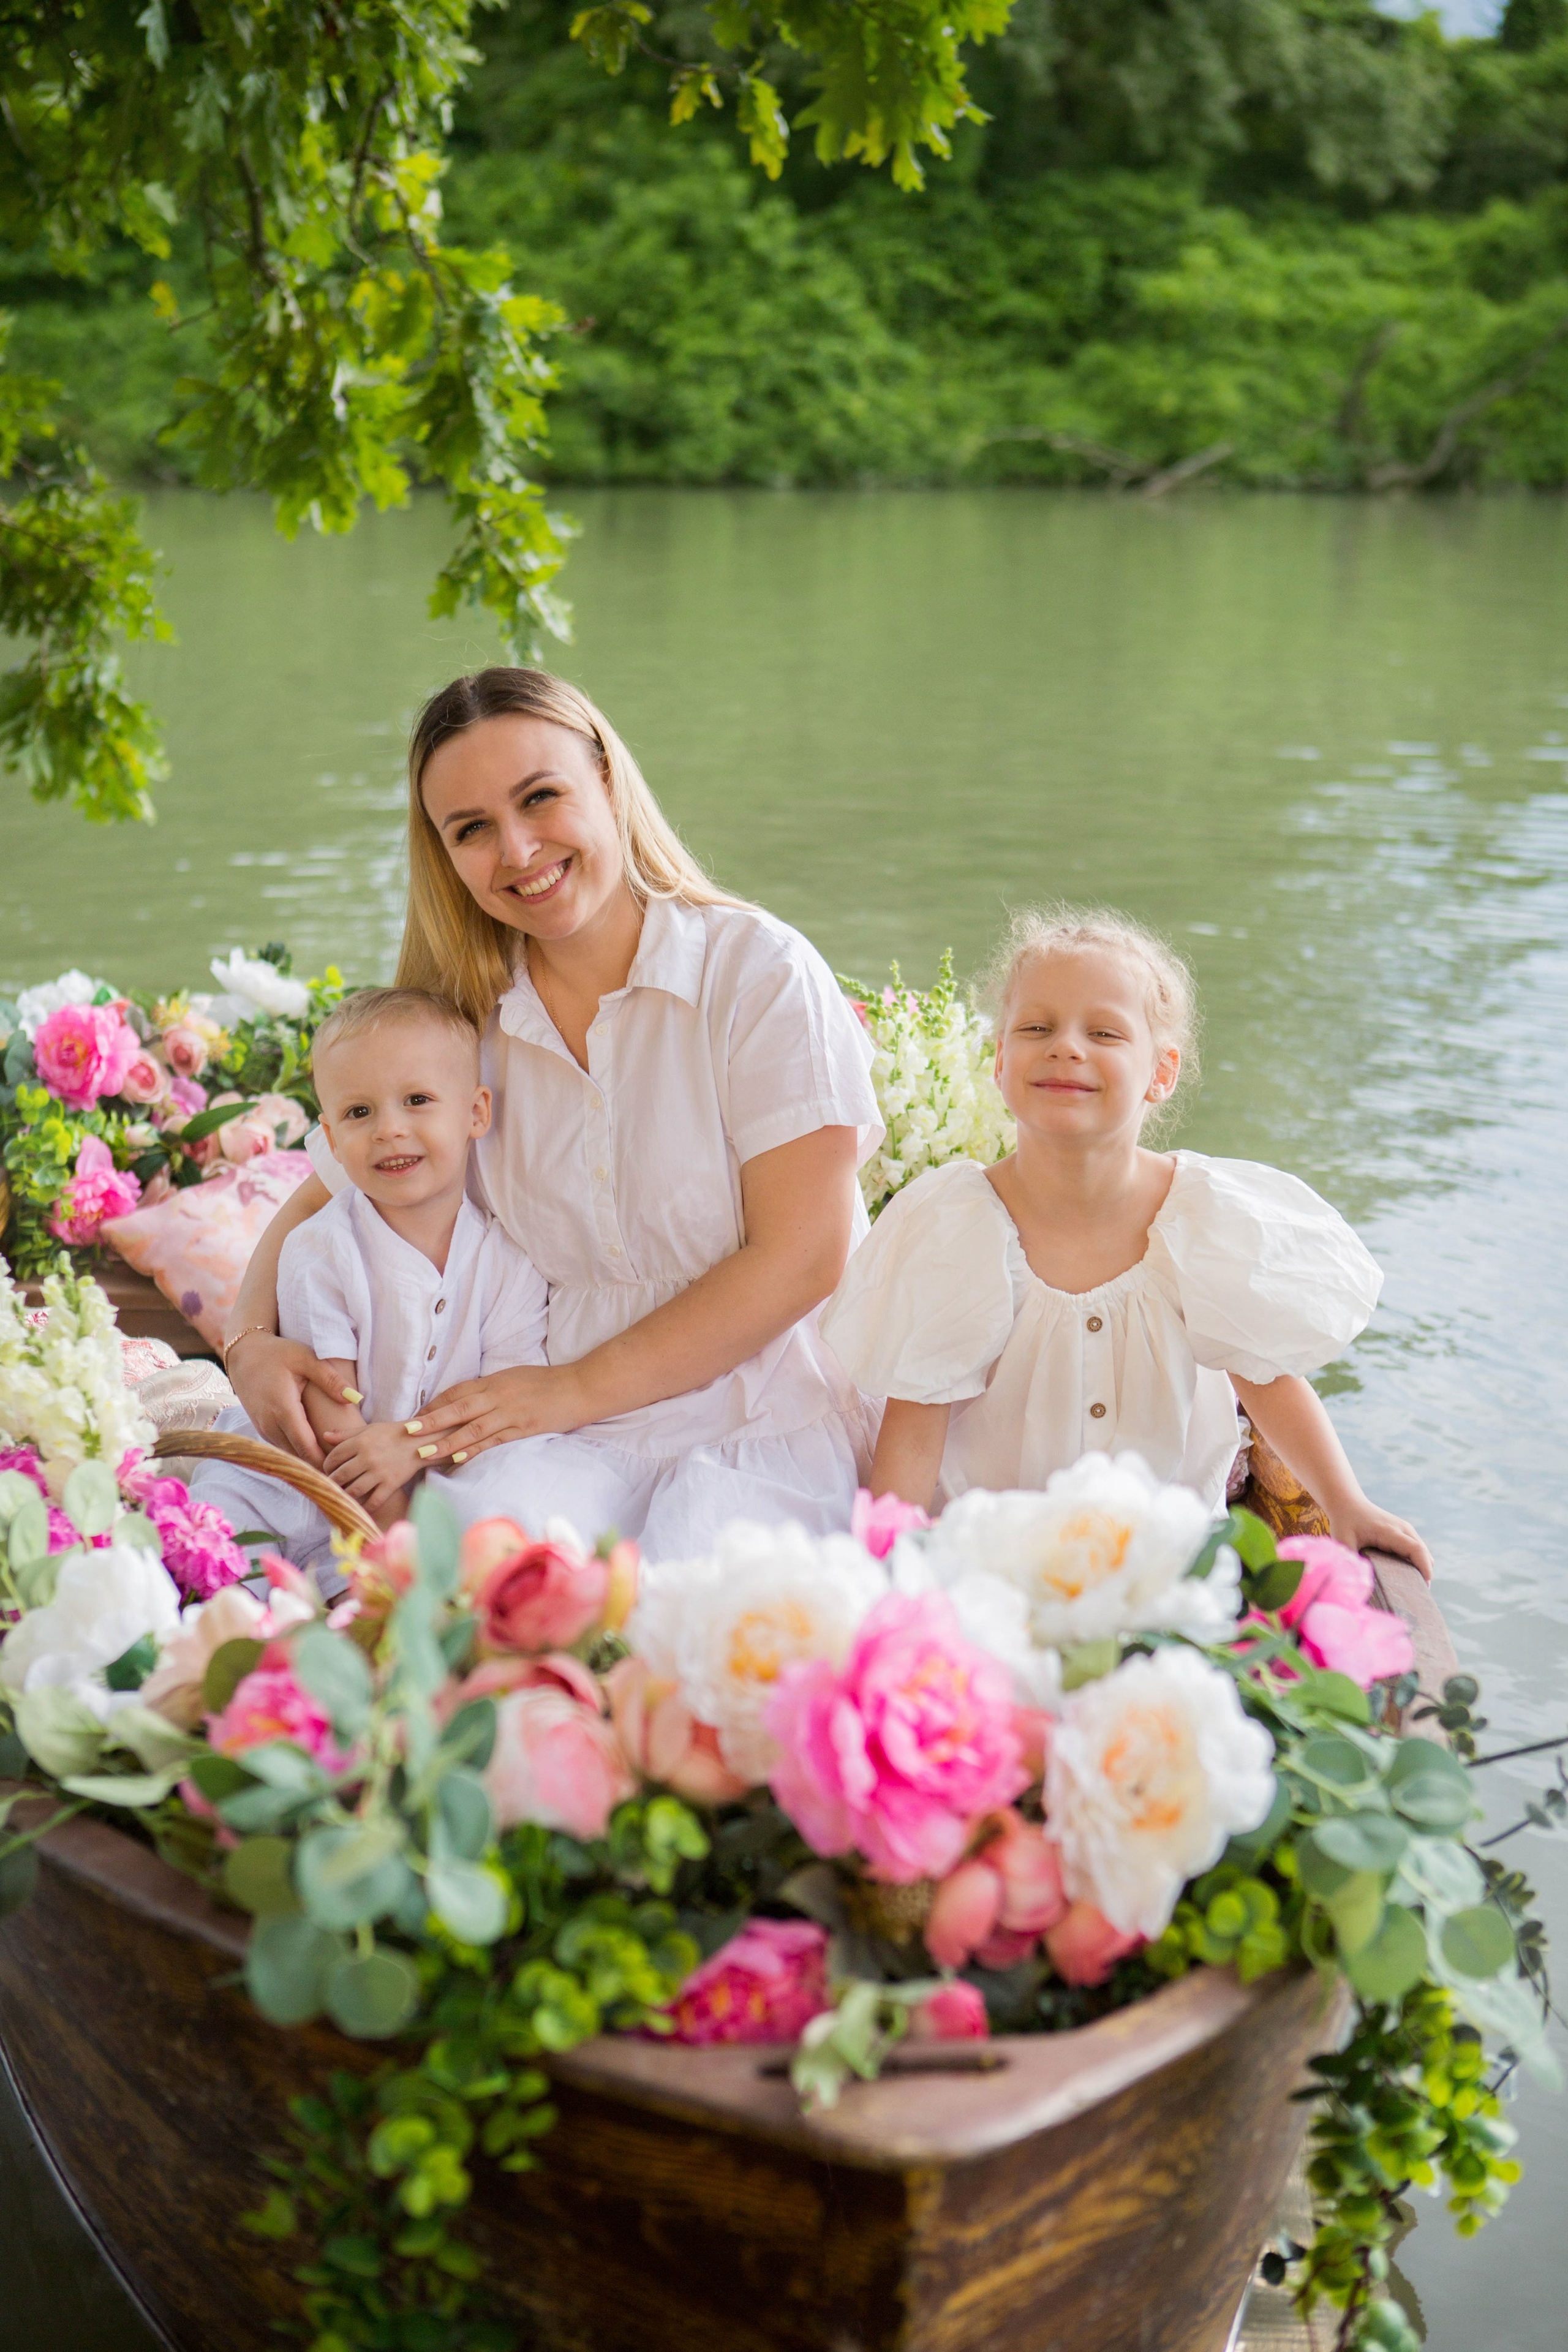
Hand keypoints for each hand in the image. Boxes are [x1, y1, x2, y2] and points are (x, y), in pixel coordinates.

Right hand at [226, 1332, 353, 1464]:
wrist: (244, 1356)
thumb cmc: (278, 1354)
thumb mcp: (306, 1358)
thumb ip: (330, 1379)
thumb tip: (355, 1398)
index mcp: (283, 1409)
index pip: (305, 1447)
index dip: (324, 1461)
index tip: (344, 1468)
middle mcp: (270, 1424)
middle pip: (298, 1456)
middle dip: (320, 1466)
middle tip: (345, 1473)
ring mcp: (263, 1429)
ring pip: (289, 1455)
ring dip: (309, 1462)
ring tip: (335, 1467)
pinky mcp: (262, 1430)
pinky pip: (282, 1448)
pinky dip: (298, 1454)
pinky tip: (317, 1455)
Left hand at [323, 1422, 426, 1514]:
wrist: (421, 1441)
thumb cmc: (392, 1433)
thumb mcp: (369, 1429)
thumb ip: (346, 1433)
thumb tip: (324, 1435)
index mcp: (361, 1442)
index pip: (334, 1457)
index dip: (327, 1465)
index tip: (328, 1469)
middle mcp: (368, 1457)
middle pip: (340, 1475)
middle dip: (333, 1482)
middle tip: (332, 1484)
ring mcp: (380, 1472)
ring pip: (354, 1490)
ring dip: (345, 1494)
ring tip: (344, 1493)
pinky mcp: (391, 1484)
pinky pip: (374, 1501)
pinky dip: (365, 1506)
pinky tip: (361, 1505)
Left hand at [400, 1364, 586, 1464]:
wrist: (580, 1386)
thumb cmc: (548, 1382)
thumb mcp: (515, 1378)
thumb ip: (492, 1389)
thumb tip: (469, 1400)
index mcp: (494, 1381)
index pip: (457, 1393)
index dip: (434, 1405)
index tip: (416, 1417)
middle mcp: (498, 1396)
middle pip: (458, 1409)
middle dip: (431, 1421)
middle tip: (408, 1432)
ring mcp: (511, 1413)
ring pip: (472, 1428)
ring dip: (446, 1441)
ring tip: (424, 1452)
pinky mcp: (524, 1429)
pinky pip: (494, 1441)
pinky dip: (474, 1450)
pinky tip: (457, 1459)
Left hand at [1329, 1494, 1432, 1582]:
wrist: (1348, 1503)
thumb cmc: (1344, 1522)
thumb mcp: (1343, 1541)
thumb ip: (1350, 1559)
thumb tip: (1357, 1580)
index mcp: (1390, 1531)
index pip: (1415, 1550)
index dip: (1423, 1568)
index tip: (1425, 1586)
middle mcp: (1403, 1529)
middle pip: (1424, 1553)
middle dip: (1425, 1573)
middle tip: (1418, 1596)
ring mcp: (1406, 1529)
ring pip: (1423, 1551)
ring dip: (1421, 1567)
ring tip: (1413, 1589)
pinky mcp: (1404, 1532)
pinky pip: (1417, 1549)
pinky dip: (1417, 1562)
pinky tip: (1407, 1576)